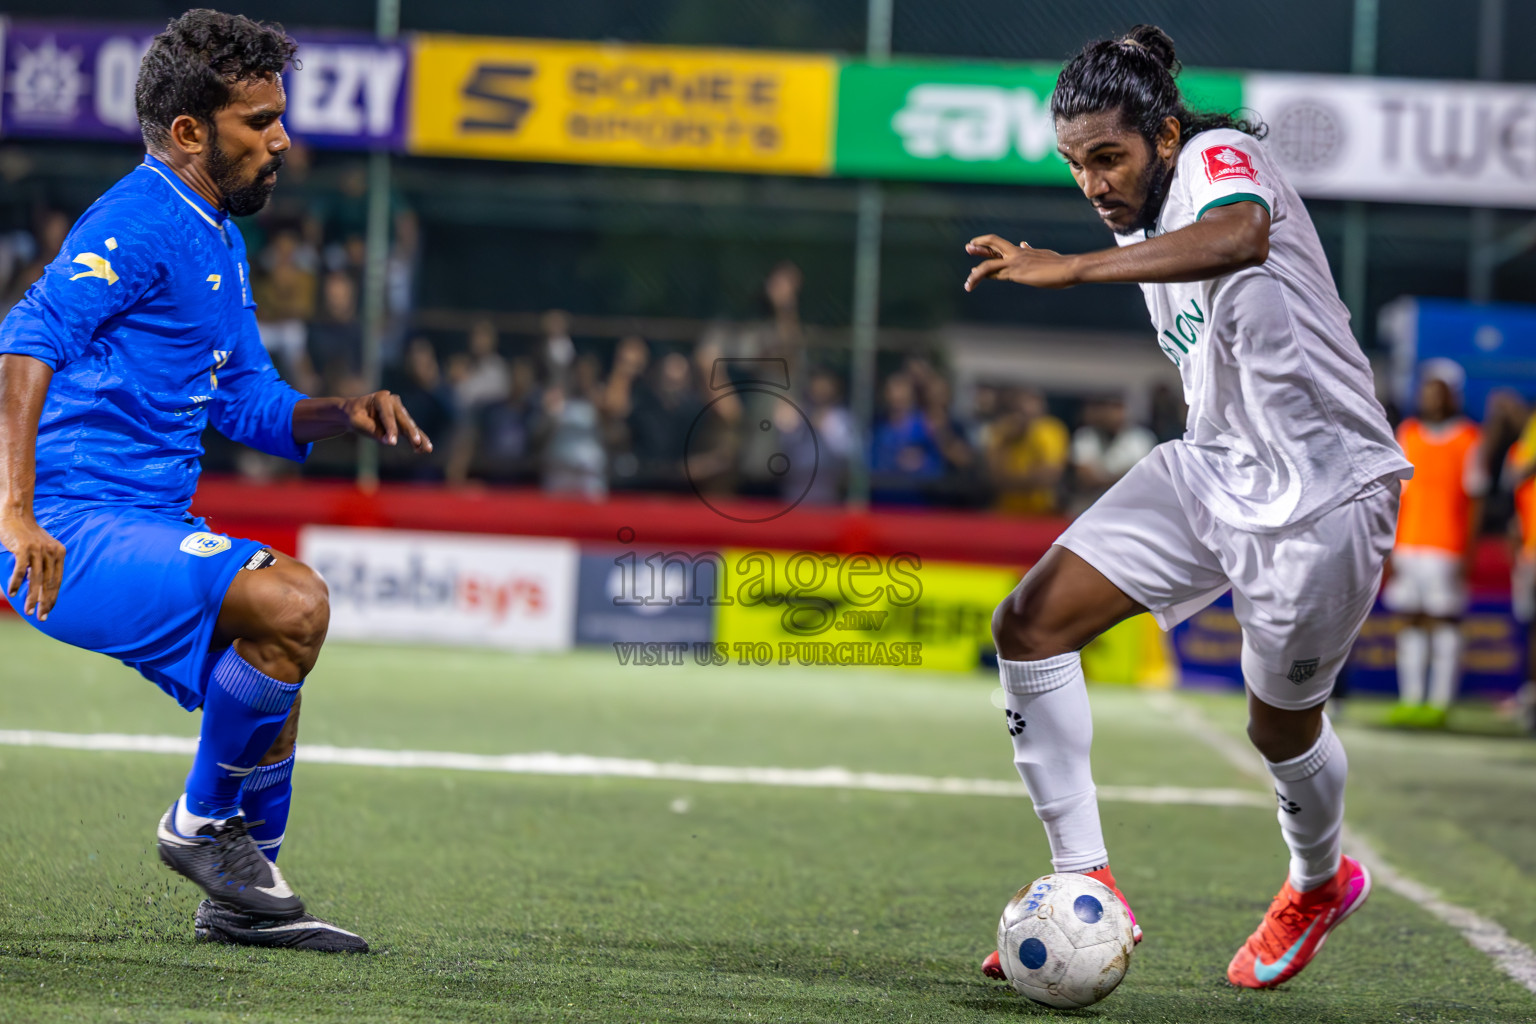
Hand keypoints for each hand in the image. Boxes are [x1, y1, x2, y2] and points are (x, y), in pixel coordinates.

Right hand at [0, 511, 63, 619]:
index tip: (48, 610)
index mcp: (59, 553)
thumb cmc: (27, 533)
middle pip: (49, 583)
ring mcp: (38, 550)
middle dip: (45, 602)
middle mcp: (51, 552)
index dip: (53, 597)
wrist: (16, 513)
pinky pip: (21, 570)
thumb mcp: (41, 548)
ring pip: (36, 580)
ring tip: (28, 611)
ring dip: (32, 597)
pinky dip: (17, 583)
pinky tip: (13, 594)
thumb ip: (43, 563)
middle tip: (41, 617)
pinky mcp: (24, 548)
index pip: (57, 581)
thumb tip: (38, 584)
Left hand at [341, 390, 433, 452]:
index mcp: (381, 398)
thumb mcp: (356, 422)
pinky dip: (417, 440)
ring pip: (410, 426)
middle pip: (403, 419)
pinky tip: (424, 449)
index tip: (392, 442)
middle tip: (417, 442)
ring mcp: (400, 411)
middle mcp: (394, 402)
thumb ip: (371, 430)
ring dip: (419, 438)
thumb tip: (390, 441)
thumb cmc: (354, 416)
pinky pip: (410, 431)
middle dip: (411, 432)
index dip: (391, 429)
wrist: (354, 413)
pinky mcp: (402, 421)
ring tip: (427, 448)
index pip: (388, 416)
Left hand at [964, 235, 1079, 291]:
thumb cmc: (1061, 265)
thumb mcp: (1044, 255)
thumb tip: (1024, 243)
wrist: (1069, 267)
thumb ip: (1032, 251)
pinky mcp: (1016, 271)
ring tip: (967, 283)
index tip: (981, 246)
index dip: (991, 248)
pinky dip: (980, 277)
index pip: (1003, 247)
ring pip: (989, 264)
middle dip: (980, 246)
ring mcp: (1016, 261)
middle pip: (994, 244)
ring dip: (976, 273)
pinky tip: (972, 283)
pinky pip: (993, 273)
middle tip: (969, 247)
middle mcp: (1017, 253)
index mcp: (1024, 251)